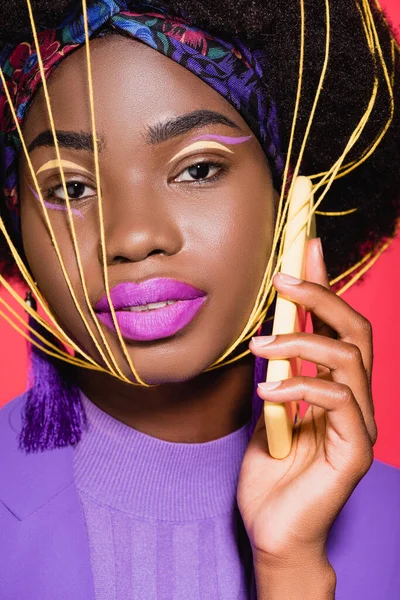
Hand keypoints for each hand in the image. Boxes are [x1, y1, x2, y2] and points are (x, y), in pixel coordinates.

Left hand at [237, 238, 376, 567]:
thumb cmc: (270, 471)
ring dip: (301, 341)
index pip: (338, 323)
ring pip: (350, 358)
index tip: (305, 245)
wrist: (273, 530)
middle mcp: (355, 398)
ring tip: (261, 345)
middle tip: (284, 279)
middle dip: (322, 295)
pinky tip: (270, 391)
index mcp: (335, 384)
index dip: (324, 282)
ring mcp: (360, 424)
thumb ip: (276, 368)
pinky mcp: (354, 451)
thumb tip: (270, 325)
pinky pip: (337, 399)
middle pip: (356, 330)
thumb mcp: (267, 405)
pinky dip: (301, 386)